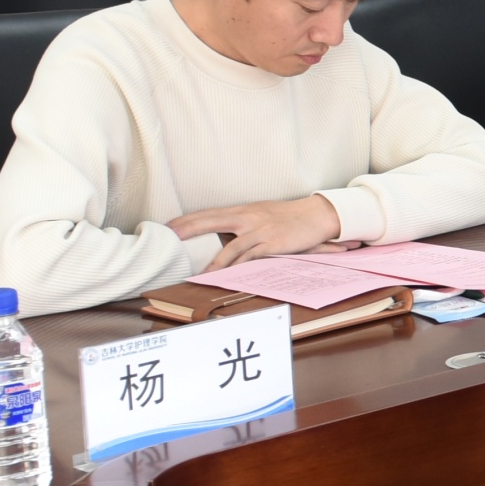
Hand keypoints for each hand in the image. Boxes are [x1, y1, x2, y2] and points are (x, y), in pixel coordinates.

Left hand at [173, 195, 345, 264]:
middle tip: (170, 237)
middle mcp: (247, 217)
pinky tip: (230, 276)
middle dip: (189, 229)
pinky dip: (239, 268)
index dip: (187, 220)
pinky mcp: (273, 243)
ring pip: (231, 247)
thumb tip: (223, 236)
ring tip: (201, 273)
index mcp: (242, 210)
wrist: (316, 214)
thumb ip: (241, 223)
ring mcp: (260, 230)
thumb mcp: (261, 214)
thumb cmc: (288, 217)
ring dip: (215, 262)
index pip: (208, 213)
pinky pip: (252, 258)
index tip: (169, 226)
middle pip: (211, 221)